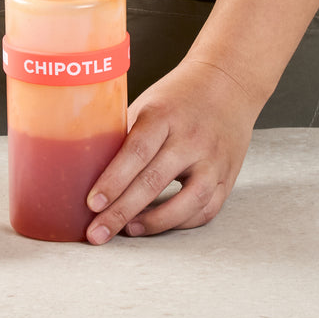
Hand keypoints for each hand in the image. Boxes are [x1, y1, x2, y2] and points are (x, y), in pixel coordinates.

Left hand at [85, 59, 260, 243]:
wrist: (228, 83)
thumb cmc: (177, 96)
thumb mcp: (148, 103)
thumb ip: (125, 134)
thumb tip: (90, 167)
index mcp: (164, 115)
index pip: (136, 152)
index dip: (113, 180)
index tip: (92, 203)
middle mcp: (191, 138)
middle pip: (153, 181)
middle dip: (121, 212)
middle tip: (97, 234)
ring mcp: (213, 159)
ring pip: (186, 202)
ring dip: (154, 223)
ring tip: (127, 230)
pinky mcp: (227, 176)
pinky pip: (205, 209)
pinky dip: (180, 222)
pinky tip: (157, 224)